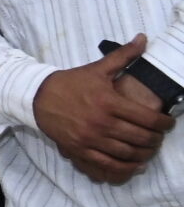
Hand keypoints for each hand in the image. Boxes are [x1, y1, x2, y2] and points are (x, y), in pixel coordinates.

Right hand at [34, 36, 173, 183]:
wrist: (38, 97)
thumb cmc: (71, 83)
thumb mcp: (97, 68)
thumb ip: (123, 56)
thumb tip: (143, 38)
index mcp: (109, 102)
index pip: (147, 118)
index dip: (164, 123)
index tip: (169, 123)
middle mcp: (102, 123)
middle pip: (140, 138)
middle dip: (155, 140)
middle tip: (159, 137)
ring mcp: (90, 138)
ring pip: (127, 153)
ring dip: (144, 154)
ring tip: (149, 150)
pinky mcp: (80, 150)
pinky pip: (108, 164)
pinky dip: (125, 168)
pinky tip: (135, 165)